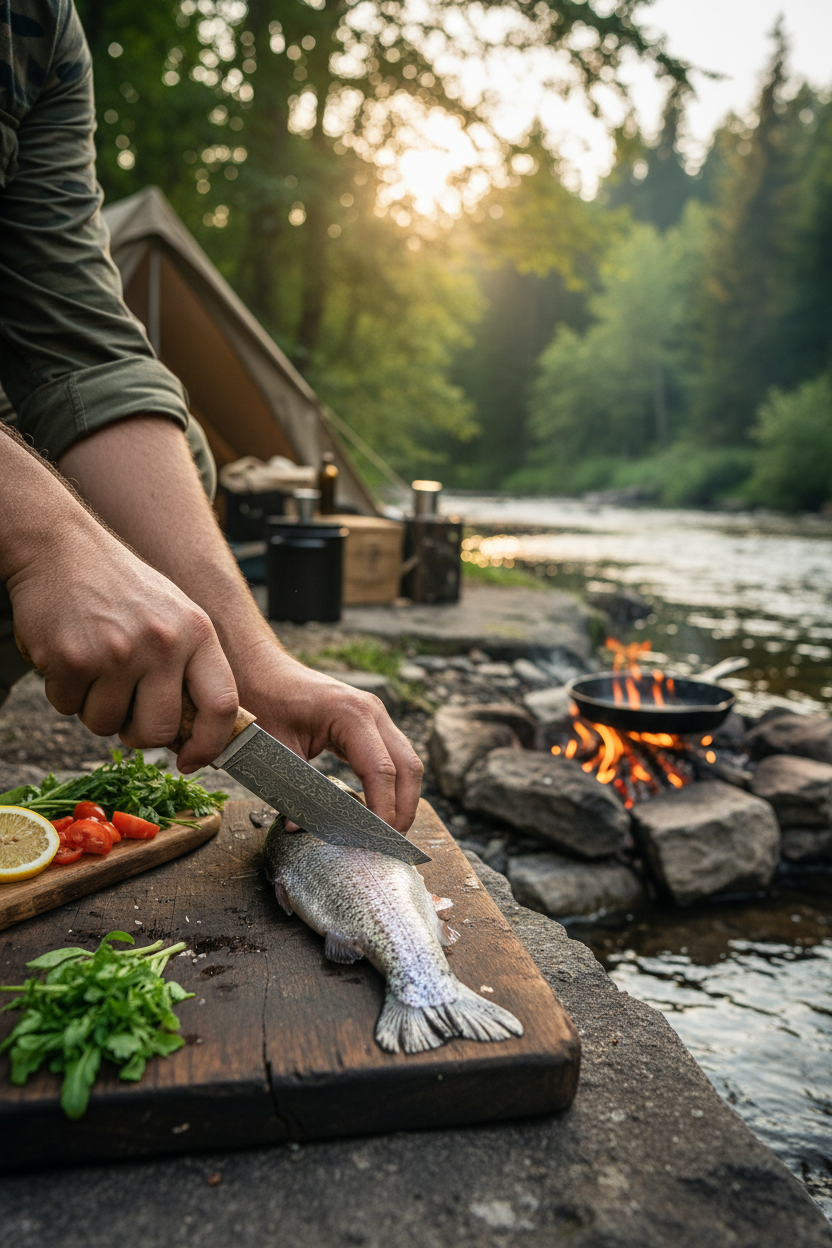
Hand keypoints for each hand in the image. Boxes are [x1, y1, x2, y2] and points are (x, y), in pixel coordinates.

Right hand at [7, 507, 238, 772]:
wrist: (61, 546)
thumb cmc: (121, 587)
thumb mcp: (175, 614)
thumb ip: (190, 665)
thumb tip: (199, 731)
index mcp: (197, 633)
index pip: (222, 705)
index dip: (210, 744)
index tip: (192, 760)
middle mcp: (163, 643)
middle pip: (157, 731)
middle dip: (137, 734)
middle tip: (125, 710)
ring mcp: (118, 652)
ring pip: (106, 725)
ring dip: (95, 709)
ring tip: (94, 667)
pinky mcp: (74, 659)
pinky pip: (68, 708)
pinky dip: (64, 693)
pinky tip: (68, 656)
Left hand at [236, 644, 423, 834]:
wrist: (260, 669)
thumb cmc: (264, 702)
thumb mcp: (275, 750)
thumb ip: (292, 790)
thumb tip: (299, 828)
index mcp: (351, 714)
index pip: (381, 771)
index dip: (383, 810)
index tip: (377, 841)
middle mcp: (372, 711)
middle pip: (408, 767)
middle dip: (404, 809)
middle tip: (391, 844)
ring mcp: (375, 715)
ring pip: (406, 762)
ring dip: (402, 797)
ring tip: (386, 832)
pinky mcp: (370, 723)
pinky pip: (392, 756)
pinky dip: (391, 784)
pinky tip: (377, 809)